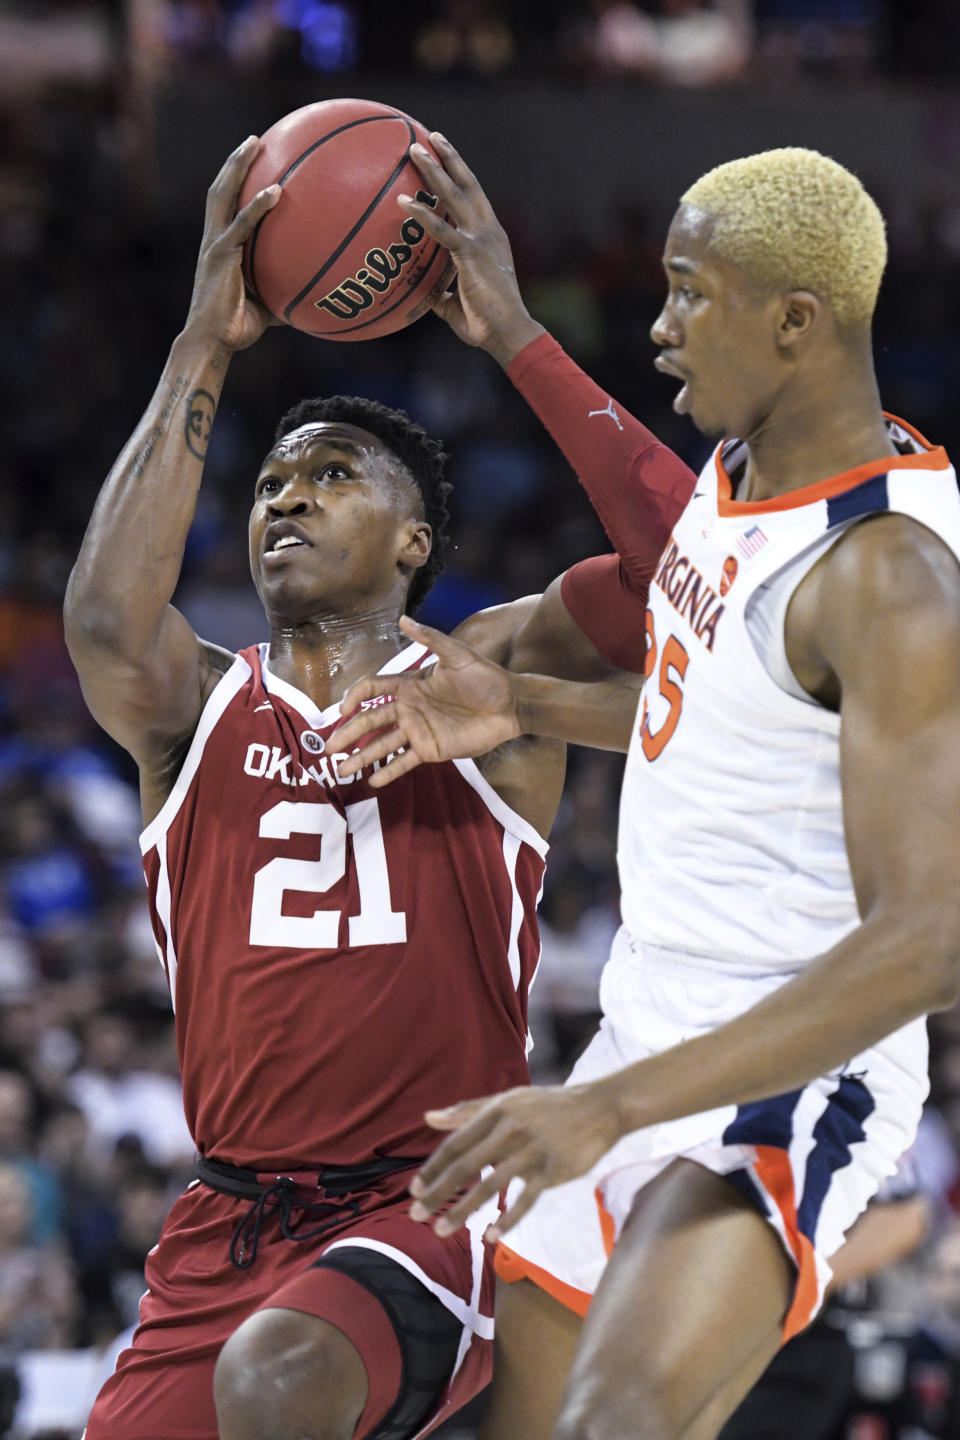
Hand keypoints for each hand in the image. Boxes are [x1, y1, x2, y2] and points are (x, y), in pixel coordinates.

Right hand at [183, 136, 280, 352]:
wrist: (212, 342)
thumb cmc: (237, 330)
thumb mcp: (267, 305)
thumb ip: (285, 290)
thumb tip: (316, 293)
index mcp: (220, 248)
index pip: (226, 207)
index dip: (236, 182)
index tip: (253, 162)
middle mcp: (213, 240)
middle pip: (220, 190)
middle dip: (235, 163)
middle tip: (255, 140)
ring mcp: (215, 245)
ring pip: (223, 196)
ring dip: (238, 167)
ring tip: (255, 144)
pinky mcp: (220, 256)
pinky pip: (243, 225)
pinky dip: (259, 206)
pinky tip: (277, 191)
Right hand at [333, 615, 521, 785]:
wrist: (510, 706)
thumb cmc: (485, 677)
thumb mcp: (457, 655)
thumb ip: (430, 639)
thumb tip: (403, 619)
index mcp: (410, 685)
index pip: (373, 689)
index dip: (355, 697)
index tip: (343, 710)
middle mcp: (408, 709)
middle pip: (370, 721)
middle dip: (348, 733)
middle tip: (329, 747)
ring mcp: (418, 731)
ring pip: (382, 745)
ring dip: (361, 757)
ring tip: (340, 770)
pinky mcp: (431, 750)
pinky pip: (404, 761)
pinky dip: (388, 771)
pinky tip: (372, 781)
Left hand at [402, 133, 544, 367]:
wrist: (508, 333)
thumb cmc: (487, 325)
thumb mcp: (459, 306)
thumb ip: (442, 295)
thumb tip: (424, 296)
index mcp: (491, 239)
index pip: (475, 200)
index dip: (461, 175)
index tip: (446, 156)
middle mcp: (489, 232)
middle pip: (468, 185)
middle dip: (449, 158)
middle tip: (430, 137)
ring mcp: (481, 240)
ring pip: (455, 195)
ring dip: (434, 170)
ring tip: (414, 150)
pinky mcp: (470, 254)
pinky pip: (441, 229)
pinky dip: (422, 214)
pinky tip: (402, 202)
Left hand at [409, 1082, 622, 1238]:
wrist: (600, 1107)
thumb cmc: (548, 1106)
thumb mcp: (508, 1100)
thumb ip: (468, 1111)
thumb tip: (428, 1118)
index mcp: (497, 1111)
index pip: (457, 1143)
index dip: (433, 1168)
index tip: (414, 1190)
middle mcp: (511, 1129)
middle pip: (467, 1165)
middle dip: (438, 1191)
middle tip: (415, 1215)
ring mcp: (533, 1150)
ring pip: (491, 1185)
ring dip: (463, 1210)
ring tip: (441, 1230)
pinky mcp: (554, 1170)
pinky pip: (527, 1199)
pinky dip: (508, 1219)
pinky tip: (491, 1237)